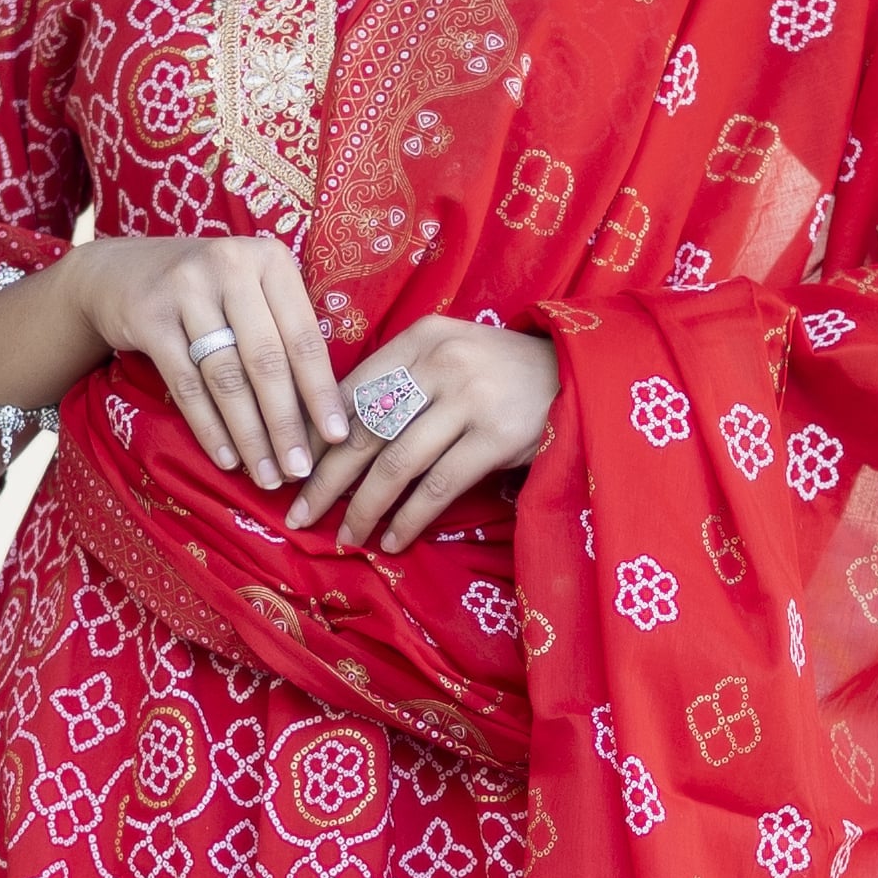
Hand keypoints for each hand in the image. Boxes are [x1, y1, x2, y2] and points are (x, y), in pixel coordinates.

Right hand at [68, 231, 351, 489]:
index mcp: (269, 260)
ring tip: (266, 476)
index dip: (321, 391)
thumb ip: (285, 332)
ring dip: (249, 435)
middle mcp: (229, 266)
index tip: (338, 437)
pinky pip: (186, 385)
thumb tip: (324, 414)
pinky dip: (209, 428)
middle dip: (285, 423)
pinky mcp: (149, 317)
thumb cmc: (209, 294)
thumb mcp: (252, 292)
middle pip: (265, 360)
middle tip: (299, 470)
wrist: (120, 272)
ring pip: (226, 377)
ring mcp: (185, 289)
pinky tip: (226, 459)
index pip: (303, 336)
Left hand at [285, 319, 560, 553]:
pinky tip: (392, 540)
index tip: (295, 473)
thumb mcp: (452, 357)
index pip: (351, 391)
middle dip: (326, 479)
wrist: (582, 376)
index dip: (318, 437)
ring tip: (346, 538)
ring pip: (396, 463)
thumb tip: (340, 438)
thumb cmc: (505, 376)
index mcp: (420, 337)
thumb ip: (403, 382)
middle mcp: (440, 361)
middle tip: (299, 514)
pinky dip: (409, 518)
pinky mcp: (495, 436)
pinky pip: (437, 486)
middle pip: (365, 428)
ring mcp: (469, 398)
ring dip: (365, 507)